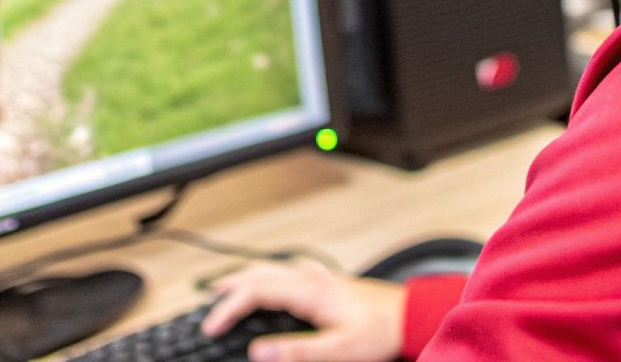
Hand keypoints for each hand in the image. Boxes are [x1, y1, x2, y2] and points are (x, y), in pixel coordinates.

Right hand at [200, 260, 405, 361]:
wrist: (412, 316)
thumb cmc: (381, 332)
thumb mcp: (339, 351)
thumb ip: (298, 352)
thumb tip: (259, 352)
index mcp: (308, 291)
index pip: (254, 293)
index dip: (227, 309)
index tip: (211, 327)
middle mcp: (311, 278)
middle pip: (258, 274)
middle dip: (229, 286)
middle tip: (208, 301)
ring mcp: (321, 277)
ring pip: (273, 269)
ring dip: (247, 276)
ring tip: (229, 285)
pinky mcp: (330, 282)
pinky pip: (290, 271)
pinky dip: (271, 275)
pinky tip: (275, 281)